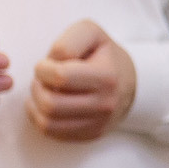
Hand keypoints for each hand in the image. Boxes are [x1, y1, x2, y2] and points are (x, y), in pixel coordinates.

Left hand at [26, 20, 135, 141]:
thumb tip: (52, 64)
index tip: (48, 64)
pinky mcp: (91, 134)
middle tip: (44, 79)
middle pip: (50, 104)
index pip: (59, 77)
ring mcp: (99, 123)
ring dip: (36, 104)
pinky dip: (39, 117)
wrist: (132, 84)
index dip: (43, 68)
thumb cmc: (104, 55)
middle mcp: (105, 104)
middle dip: (37, 88)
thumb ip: (68, 41)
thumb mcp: (92, 33)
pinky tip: (45, 105)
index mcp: (106, 77)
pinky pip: (51, 132)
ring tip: (45, 91)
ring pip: (47, 122)